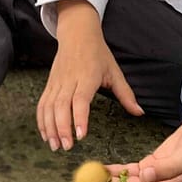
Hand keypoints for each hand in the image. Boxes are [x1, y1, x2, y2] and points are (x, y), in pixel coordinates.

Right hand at [37, 1, 142, 151]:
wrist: (77, 33)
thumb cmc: (98, 53)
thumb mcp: (114, 72)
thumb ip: (126, 94)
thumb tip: (140, 113)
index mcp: (87, 77)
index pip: (80, 99)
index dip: (79, 118)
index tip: (81, 135)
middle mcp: (69, 80)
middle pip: (61, 106)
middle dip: (62, 128)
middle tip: (67, 147)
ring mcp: (57, 82)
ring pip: (48, 107)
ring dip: (49, 127)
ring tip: (55, 145)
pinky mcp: (49, 84)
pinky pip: (42, 104)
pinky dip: (41, 120)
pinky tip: (46, 134)